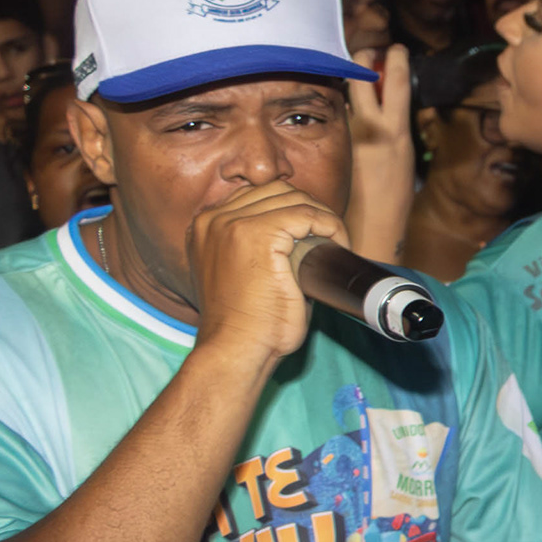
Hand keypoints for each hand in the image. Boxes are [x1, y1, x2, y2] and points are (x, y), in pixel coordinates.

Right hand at [188, 181, 348, 369]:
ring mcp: (232, 224)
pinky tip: (337, 243)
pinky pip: (306, 214)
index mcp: (205, 226)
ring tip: (334, 243)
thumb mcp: (240, 276)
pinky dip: (328, 225)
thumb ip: (257, 250)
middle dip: (308, 209)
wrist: (235, 350)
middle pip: (275, 191)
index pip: (257, 196)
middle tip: (329, 237)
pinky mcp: (258, 235)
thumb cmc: (245, 325)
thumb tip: (301, 237)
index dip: (292, 210)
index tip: (313, 233)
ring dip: (321, 217)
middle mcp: (212, 219)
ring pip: (293, 198)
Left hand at [344, 45, 411, 263]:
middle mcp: (374, 130)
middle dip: (364, 59)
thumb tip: (388, 108)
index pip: (397, 82)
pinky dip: (341, 106)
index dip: (395, 59)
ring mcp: (352, 137)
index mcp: (397, 131)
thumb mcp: (403, 156)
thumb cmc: (394, 196)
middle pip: (364, 79)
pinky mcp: (337, 145)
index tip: (393, 49)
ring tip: (353, 73)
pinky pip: (338, 117)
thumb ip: (394, 129)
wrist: (374, 225)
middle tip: (366, 52)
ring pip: (347, 96)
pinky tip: (340, 103)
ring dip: (351, 82)